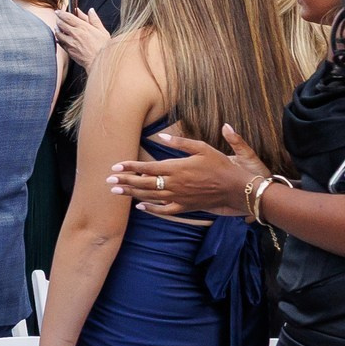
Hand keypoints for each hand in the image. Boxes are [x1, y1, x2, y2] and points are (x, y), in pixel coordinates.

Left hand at [57, 7, 109, 67]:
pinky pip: (60, 43)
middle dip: (58, 20)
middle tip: (57, 18)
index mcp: (83, 27)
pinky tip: (60, 38)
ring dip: (57, 29)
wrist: (100, 61)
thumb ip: (94, 19)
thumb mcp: (102, 30)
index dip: (61, 13)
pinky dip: (59, 39)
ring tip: (57, 27)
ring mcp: (71, 43)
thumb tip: (90, 11)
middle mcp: (75, 34)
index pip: (68, 17)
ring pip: (59, 34)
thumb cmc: (103, 47)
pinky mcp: (69, 51)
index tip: (58, 12)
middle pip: (61, 24)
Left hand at [110, 123, 265, 216]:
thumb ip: (179, 143)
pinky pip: (164, 210)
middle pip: (143, 183)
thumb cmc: (220, 165)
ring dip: (132, 194)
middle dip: (124, 181)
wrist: (236, 188)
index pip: (146, 167)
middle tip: (108, 180)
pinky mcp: (185, 207)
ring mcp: (178, 197)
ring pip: (150, 196)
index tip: (116, 165)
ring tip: (116, 191)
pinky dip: (151, 209)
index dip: (130, 167)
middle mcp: (174, 184)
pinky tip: (140, 206)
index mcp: (176, 168)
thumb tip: (161, 135)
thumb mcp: (202, 148)